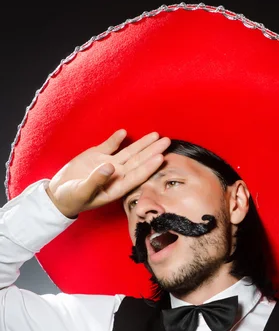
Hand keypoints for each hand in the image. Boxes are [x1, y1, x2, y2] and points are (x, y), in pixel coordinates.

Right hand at [46, 130, 169, 217]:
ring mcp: (108, 164)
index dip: (149, 167)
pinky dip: (117, 139)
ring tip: (156, 134)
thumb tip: (109, 166)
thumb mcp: (82, 192)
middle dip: (153, 151)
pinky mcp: (97, 155)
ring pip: (129, 152)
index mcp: (116, 187)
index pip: (137, 176)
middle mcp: (117, 175)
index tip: (160, 157)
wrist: (58, 193)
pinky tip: (125, 132)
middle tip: (167, 141)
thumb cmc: (72, 198)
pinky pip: (110, 146)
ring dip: (142, 144)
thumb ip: (96, 180)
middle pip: (138, 161)